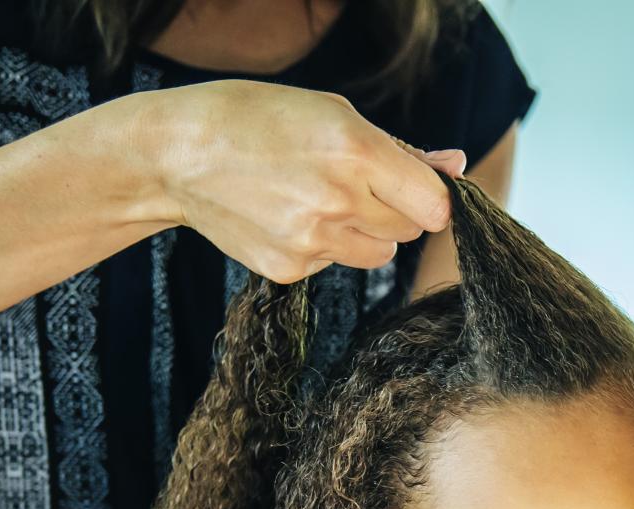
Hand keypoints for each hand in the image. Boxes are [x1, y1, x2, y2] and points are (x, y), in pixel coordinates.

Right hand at [141, 80, 465, 282]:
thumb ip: (401, 150)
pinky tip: (287, 215)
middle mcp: (338, 200)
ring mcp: (312, 241)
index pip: (434, 205)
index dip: (433, 199)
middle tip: (356, 182)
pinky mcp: (289, 270)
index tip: (418, 191)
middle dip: (396, 209)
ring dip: (364, 232)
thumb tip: (455, 167)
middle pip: (409, 230)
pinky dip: (324, 245)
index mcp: (355, 151)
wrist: (178, 154)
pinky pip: (335, 264)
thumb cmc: (259, 120)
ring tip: (319, 198)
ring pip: (378, 255)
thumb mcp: (332, 113)